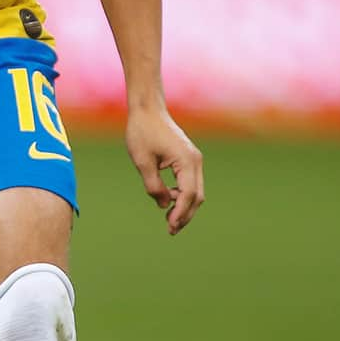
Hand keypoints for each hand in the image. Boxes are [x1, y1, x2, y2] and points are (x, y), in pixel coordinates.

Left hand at [126, 106, 204, 235]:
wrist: (147, 110)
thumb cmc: (142, 132)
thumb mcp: (142, 162)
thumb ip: (153, 186)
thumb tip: (164, 206)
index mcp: (187, 161)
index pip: (188, 195)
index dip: (180, 214)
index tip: (170, 227)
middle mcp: (195, 161)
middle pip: (197, 196)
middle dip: (185, 215)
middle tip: (170, 230)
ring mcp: (194, 159)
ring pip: (196, 191)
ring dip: (184, 206)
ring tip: (168, 219)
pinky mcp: (189, 158)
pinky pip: (191, 182)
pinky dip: (183, 195)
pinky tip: (169, 200)